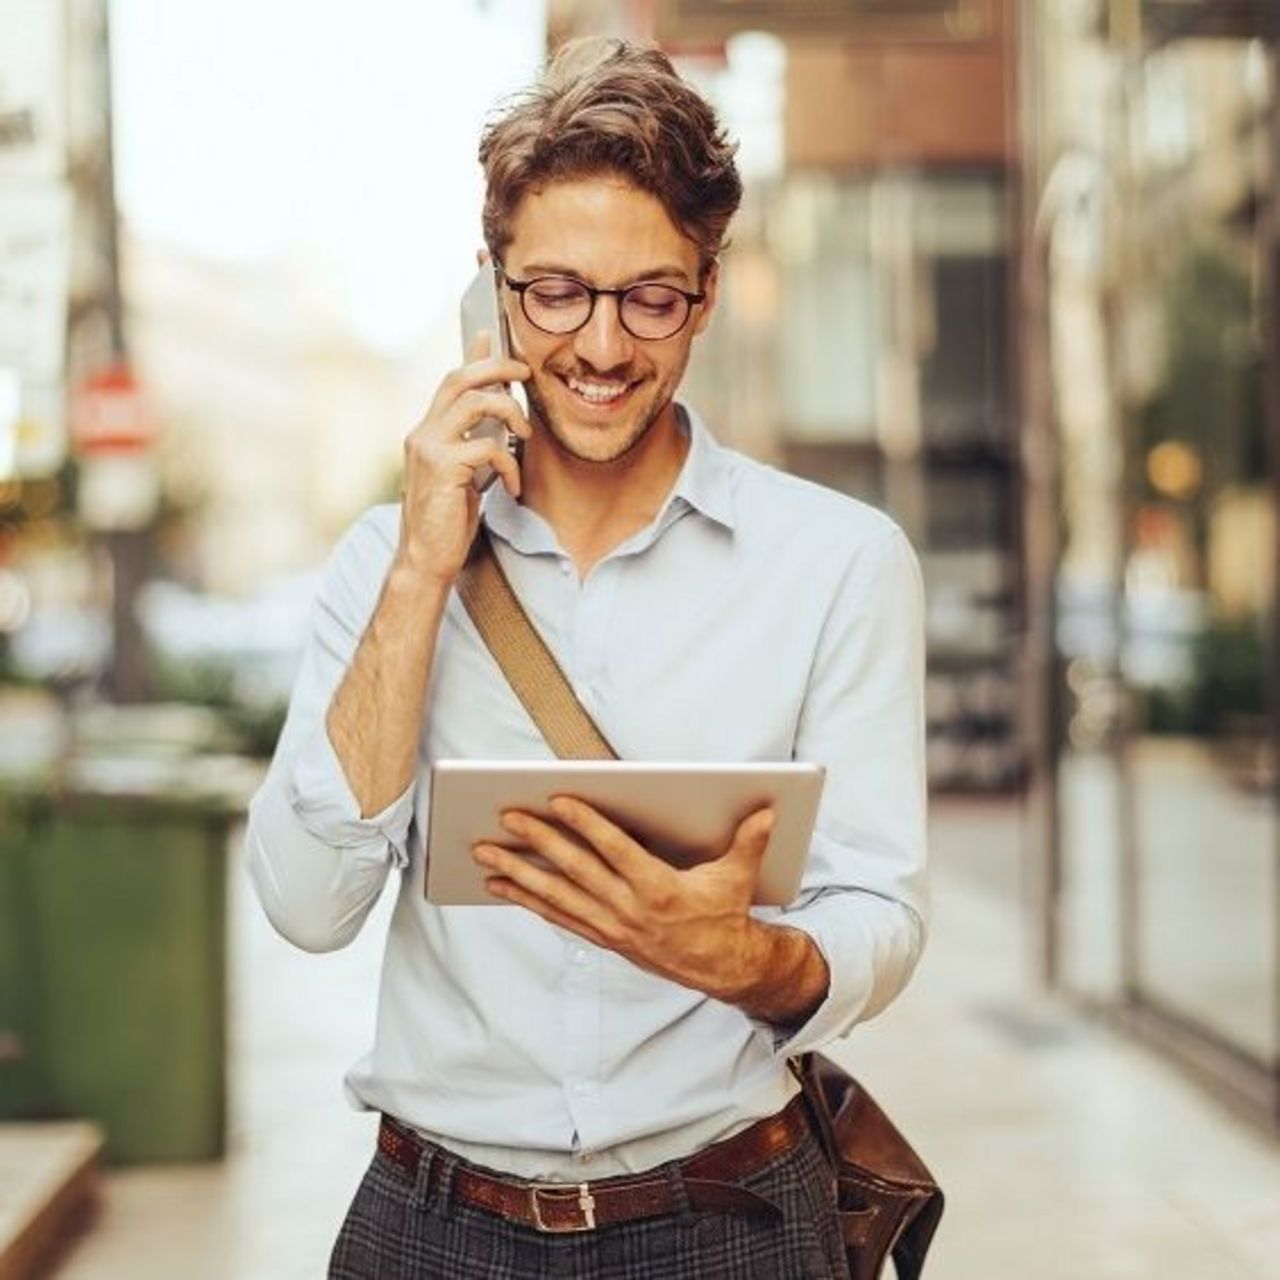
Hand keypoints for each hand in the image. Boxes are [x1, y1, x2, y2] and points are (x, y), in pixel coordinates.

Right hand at [395, 332, 530, 584]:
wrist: (426, 559)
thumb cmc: (447, 520)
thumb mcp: (465, 474)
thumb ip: (474, 443)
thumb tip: (496, 421)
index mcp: (426, 432)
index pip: (451, 381)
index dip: (474, 356)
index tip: (493, 337)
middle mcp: (422, 433)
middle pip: (461, 378)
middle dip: (497, 367)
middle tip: (526, 374)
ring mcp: (429, 449)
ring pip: (475, 402)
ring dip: (509, 412)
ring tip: (525, 436)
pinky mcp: (443, 469)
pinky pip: (488, 447)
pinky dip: (509, 464)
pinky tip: (513, 486)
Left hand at [472, 798, 780, 1002]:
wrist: (723, 969)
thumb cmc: (726, 913)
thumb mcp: (739, 876)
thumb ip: (749, 840)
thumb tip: (768, 809)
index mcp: (659, 889)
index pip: (614, 849)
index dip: (585, 823)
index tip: (557, 800)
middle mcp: (629, 909)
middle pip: (575, 870)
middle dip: (538, 843)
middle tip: (507, 818)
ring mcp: (612, 927)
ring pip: (557, 897)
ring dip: (518, 875)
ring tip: (485, 855)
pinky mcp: (604, 938)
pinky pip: (559, 917)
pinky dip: (528, 901)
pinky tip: (502, 886)